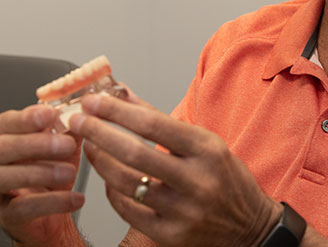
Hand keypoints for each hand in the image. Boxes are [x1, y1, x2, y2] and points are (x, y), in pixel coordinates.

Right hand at [0, 105, 84, 245]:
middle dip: (34, 144)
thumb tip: (83, 111)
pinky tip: (75, 198)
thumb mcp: (63, 144)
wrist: (53, 211)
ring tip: (70, 172)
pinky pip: (22, 209)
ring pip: (1, 178)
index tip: (50, 114)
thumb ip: (69, 127)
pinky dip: (52, 202)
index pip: (3, 122)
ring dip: (39, 172)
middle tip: (66, 145)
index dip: (25, 118)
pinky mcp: (4, 216)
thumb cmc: (52, 171)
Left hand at [69, 90, 281, 246]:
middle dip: (99, 133)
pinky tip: (107, 178)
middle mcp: (197, 180)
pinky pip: (129, 211)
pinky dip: (112, 192)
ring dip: (100, 161)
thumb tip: (124, 95)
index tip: (94, 101)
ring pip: (126, 183)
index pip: (154, 125)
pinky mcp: (171, 235)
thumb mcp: (205, 142)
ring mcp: (184, 211)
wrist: (250, 227)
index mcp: (208, 149)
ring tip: (88, 146)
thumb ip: (163, 120)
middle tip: (77, 121)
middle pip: (135, 153)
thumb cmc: (226, 178)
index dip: (118, 111)